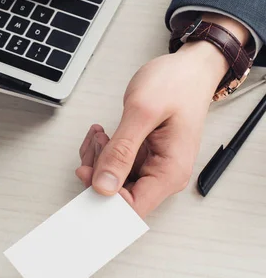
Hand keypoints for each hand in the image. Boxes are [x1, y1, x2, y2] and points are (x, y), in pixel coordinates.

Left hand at [76, 37, 233, 217]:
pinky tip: (103, 133)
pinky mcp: (141, 156)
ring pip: (110, 180)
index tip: (87, 174)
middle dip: (98, 172)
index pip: (132, 209)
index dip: (104, 200)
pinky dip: (101, 149)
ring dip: (97, 157)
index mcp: (169, 172)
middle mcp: (162, 175)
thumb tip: (103, 186)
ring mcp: (150, 165)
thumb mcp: (143, 112)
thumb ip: (122, 151)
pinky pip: (112, 164)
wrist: (189, 69)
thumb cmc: (177, 84)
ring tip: (102, 132)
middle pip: (117, 196)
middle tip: (98, 142)